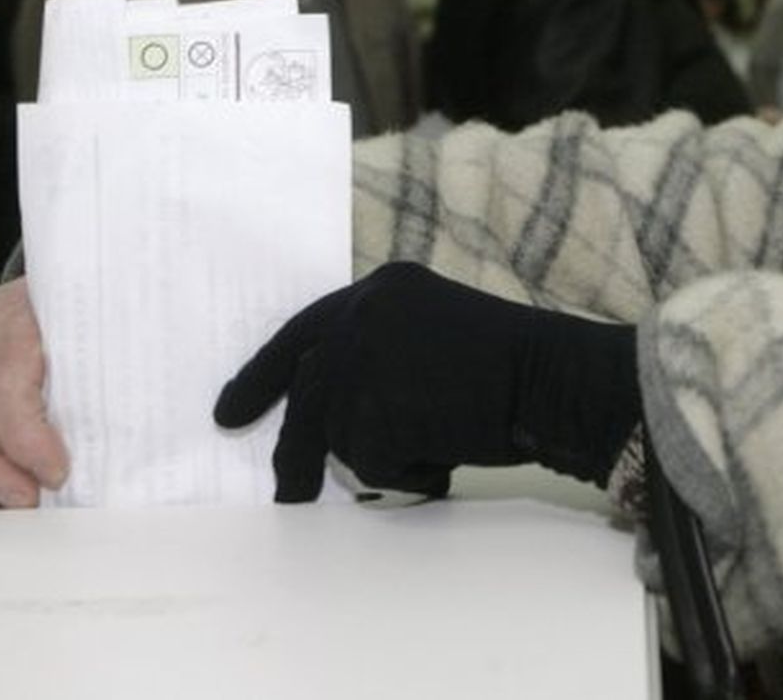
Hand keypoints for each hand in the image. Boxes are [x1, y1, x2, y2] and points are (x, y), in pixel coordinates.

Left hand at [214, 262, 640, 502]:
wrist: (552, 378)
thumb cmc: (514, 365)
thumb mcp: (434, 333)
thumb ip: (380, 352)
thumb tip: (329, 415)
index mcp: (380, 290)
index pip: (302, 332)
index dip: (263, 375)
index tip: (230, 410)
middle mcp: (361, 318)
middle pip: (308, 393)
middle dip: (293, 449)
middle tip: (287, 492)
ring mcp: (362, 363)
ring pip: (338, 434)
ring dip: (382, 457)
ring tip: (437, 449)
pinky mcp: (372, 412)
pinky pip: (371, 464)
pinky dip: (406, 475)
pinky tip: (447, 456)